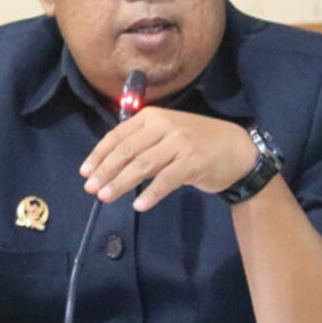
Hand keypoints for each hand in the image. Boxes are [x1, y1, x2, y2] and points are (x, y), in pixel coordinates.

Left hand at [79, 107, 256, 210]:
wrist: (237, 149)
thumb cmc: (196, 141)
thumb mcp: (167, 132)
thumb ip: (142, 142)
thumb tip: (108, 163)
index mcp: (152, 117)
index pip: (118, 135)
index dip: (99, 154)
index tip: (85, 172)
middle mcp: (164, 126)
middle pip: (127, 151)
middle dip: (105, 171)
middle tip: (91, 188)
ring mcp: (180, 144)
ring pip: (142, 165)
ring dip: (121, 183)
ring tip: (106, 197)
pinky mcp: (193, 162)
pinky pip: (166, 180)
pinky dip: (150, 194)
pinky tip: (138, 205)